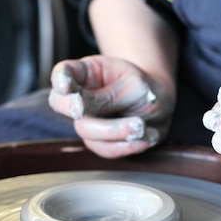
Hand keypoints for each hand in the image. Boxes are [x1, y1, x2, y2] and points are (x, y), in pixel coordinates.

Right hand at [48, 55, 174, 157]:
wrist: (160, 109)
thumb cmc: (144, 90)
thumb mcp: (133, 85)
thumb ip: (108, 96)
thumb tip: (80, 106)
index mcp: (88, 73)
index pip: (64, 71)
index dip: (60, 78)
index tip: (65, 86)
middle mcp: (81, 97)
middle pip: (61, 103)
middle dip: (71, 108)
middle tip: (81, 109)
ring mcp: (87, 121)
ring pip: (86, 130)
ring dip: (115, 131)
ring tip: (141, 126)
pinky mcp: (98, 142)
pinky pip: (104, 148)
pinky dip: (126, 145)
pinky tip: (145, 137)